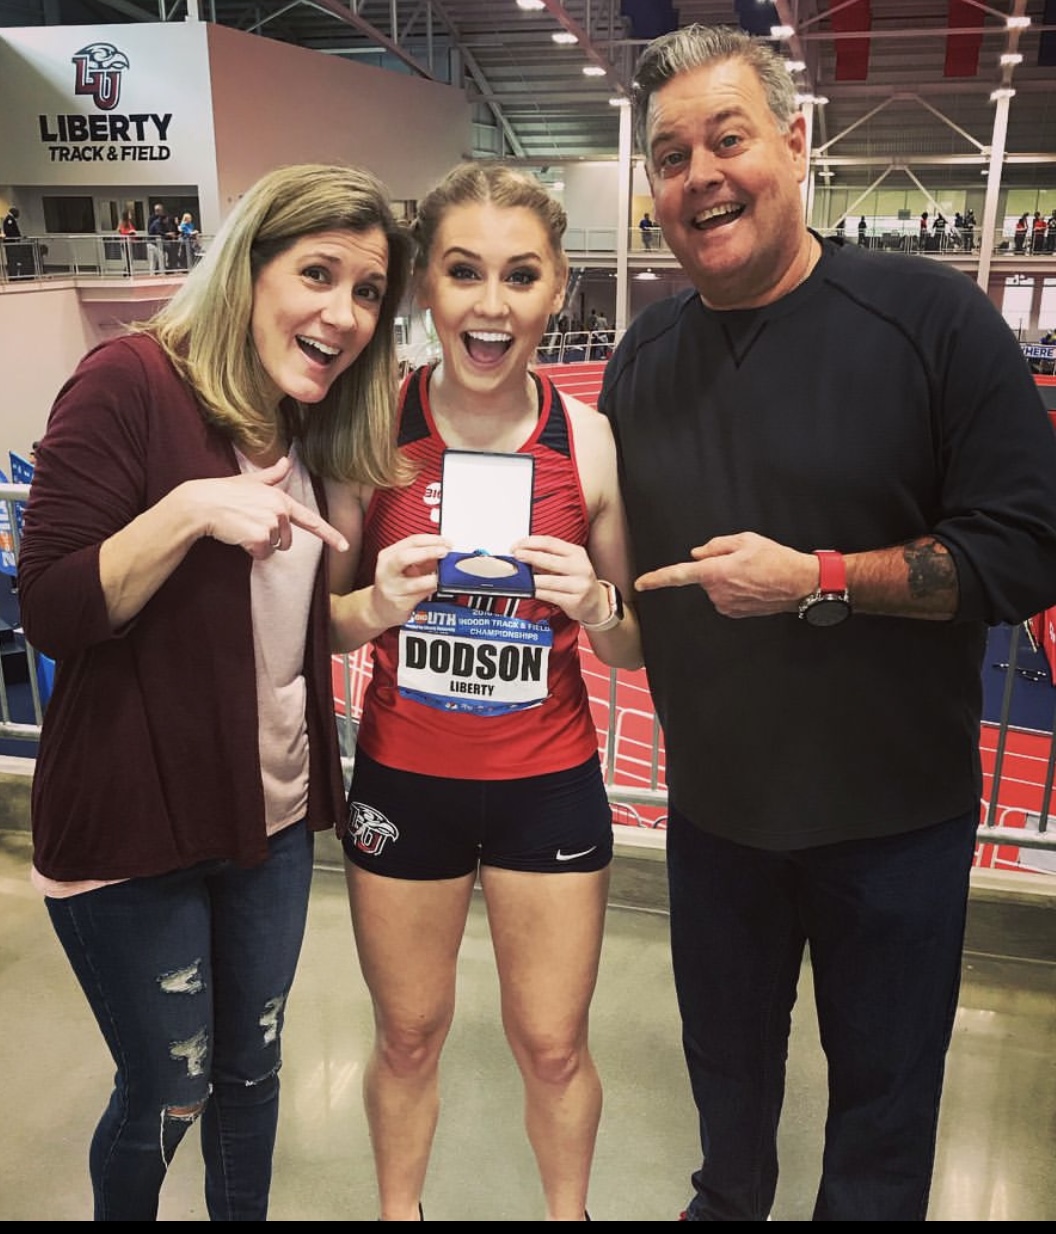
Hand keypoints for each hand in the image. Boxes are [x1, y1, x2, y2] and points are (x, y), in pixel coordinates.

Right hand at [193, 457, 349, 559]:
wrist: (202, 503)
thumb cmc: (225, 493)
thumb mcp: (251, 481)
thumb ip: (273, 475)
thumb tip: (286, 461)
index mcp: (281, 499)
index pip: (311, 520)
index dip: (330, 535)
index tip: (345, 546)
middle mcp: (280, 511)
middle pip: (287, 540)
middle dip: (271, 538)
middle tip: (250, 524)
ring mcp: (270, 524)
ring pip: (273, 548)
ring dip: (259, 544)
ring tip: (243, 528)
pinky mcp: (259, 537)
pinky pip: (262, 554)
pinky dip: (250, 550)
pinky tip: (239, 536)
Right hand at [370, 534, 449, 628]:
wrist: (380, 608)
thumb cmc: (396, 584)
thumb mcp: (406, 566)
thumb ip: (423, 558)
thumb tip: (444, 550)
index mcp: (389, 555)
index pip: (411, 541)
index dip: (432, 540)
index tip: (446, 542)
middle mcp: (387, 570)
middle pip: (405, 557)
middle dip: (428, 552)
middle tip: (445, 553)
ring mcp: (392, 588)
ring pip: (413, 582)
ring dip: (433, 577)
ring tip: (445, 574)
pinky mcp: (399, 603)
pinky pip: (419, 596)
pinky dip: (431, 590)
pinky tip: (438, 586)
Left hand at [512, 534, 607, 624]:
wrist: (595, 602)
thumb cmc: (576, 580)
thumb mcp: (567, 563)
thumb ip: (548, 557)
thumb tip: (523, 554)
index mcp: (577, 553)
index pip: (550, 542)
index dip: (530, 543)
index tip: (517, 546)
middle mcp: (580, 567)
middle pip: (549, 559)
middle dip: (529, 556)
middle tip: (516, 556)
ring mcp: (579, 585)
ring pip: (548, 580)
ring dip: (530, 579)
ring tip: (520, 577)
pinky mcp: (575, 601)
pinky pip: (550, 595)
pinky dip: (537, 592)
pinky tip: (530, 590)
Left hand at [635, 531, 815, 617]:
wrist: (799, 584)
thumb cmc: (776, 559)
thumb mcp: (746, 540)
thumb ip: (716, 545)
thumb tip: (697, 554)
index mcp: (716, 571)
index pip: (679, 575)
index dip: (657, 579)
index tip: (641, 583)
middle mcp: (717, 592)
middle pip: (703, 576)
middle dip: (715, 566)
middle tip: (741, 560)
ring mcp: (725, 605)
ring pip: (714, 586)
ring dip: (726, 578)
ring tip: (751, 573)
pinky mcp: (734, 612)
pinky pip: (725, 596)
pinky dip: (734, 589)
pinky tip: (753, 584)